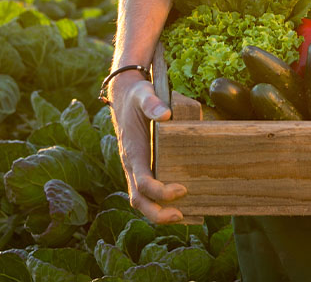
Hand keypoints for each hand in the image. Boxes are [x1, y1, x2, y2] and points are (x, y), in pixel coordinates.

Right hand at [108, 71, 186, 223]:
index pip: (142, 182)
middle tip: (181, 216)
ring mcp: (137, 168)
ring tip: (184, 216)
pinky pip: (149, 191)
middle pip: (138, 199)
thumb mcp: (144, 94)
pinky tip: (183, 204)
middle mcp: (132, 164)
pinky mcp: (144, 167)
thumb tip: (165, 115)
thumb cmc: (138, 96)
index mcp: (133, 151)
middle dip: (157, 214)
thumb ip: (152, 103)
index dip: (160, 192)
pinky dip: (161, 202)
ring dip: (159, 212)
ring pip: (142, 199)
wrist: (126, 96)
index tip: (181, 189)